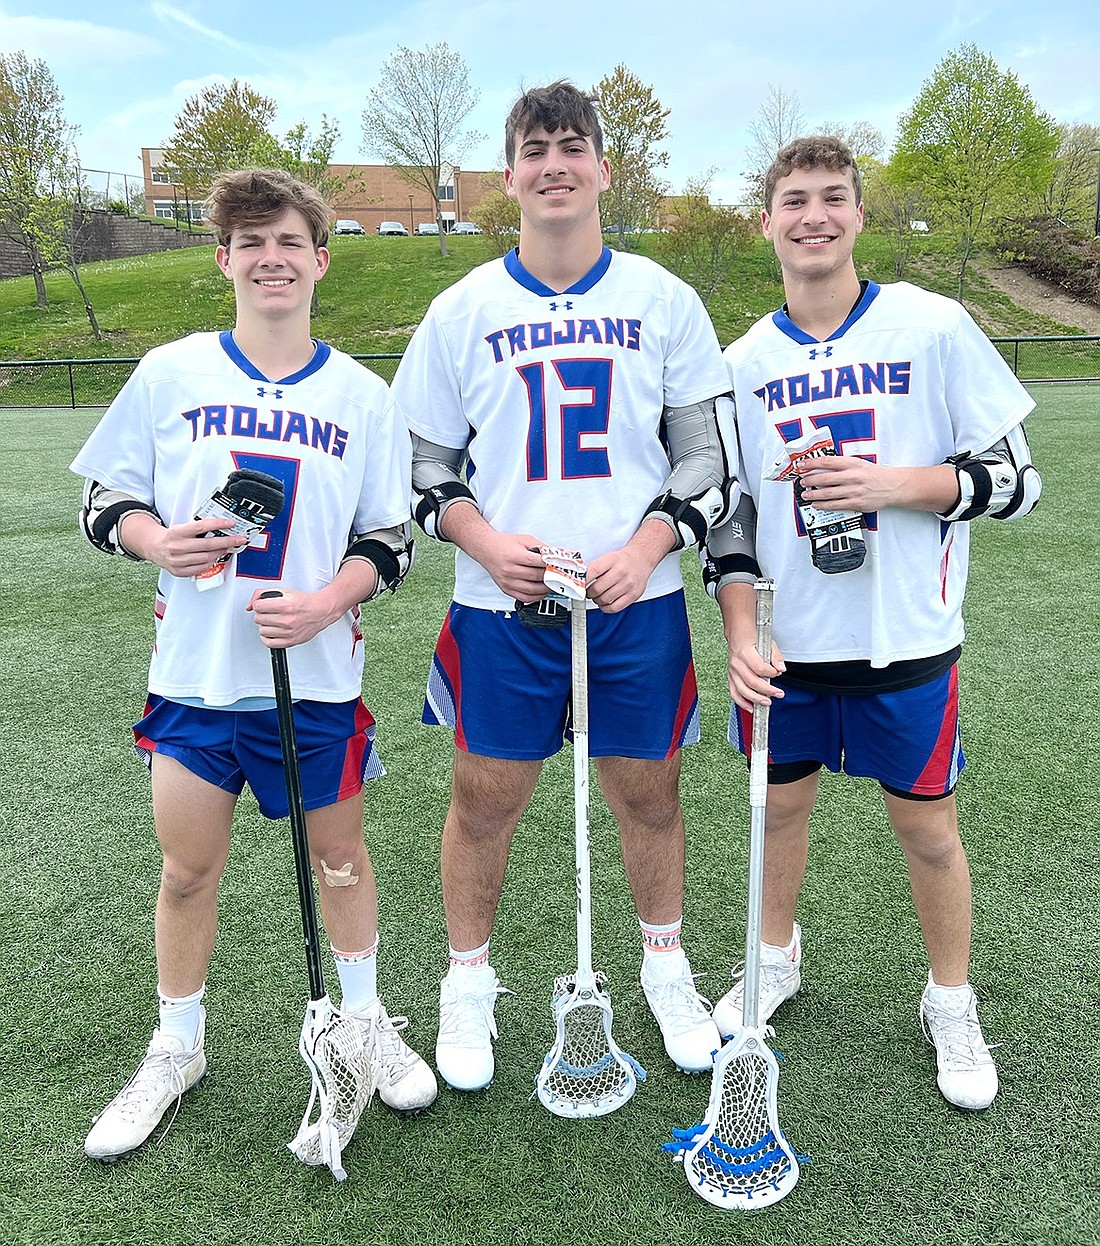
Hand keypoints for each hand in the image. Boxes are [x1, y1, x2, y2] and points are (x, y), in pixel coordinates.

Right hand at [133, 516, 248, 577]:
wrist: (153, 547)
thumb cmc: (171, 536)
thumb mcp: (181, 527)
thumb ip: (197, 528)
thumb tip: (219, 526)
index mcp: (176, 532)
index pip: (201, 527)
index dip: (218, 524)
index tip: (230, 523)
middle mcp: (176, 547)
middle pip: (207, 545)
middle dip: (227, 541)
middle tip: (238, 539)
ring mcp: (177, 561)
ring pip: (206, 558)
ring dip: (220, 553)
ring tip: (227, 548)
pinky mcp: (179, 571)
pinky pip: (200, 568)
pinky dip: (210, 563)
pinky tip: (214, 558)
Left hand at [247, 588, 334, 648]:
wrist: (320, 611)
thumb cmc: (302, 602)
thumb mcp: (283, 591)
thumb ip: (262, 594)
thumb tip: (250, 606)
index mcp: (286, 605)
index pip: (258, 606)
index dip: (259, 604)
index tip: (264, 605)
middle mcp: (287, 619)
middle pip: (258, 619)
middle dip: (262, 614)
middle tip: (270, 613)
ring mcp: (289, 632)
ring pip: (262, 631)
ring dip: (265, 626)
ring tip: (273, 622)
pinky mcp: (290, 641)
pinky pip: (268, 643)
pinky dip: (267, 637)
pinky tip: (273, 631)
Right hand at [477, 532, 553, 601]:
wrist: (486, 549)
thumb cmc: (504, 544)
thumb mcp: (524, 540)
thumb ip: (541, 547)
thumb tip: (555, 555)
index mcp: (514, 556)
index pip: (537, 562)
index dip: (551, 564)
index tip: (559, 565)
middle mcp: (509, 570)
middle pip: (536, 576)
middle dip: (550, 576)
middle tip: (559, 574)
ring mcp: (507, 581)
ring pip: (532, 590)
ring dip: (545, 588)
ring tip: (552, 583)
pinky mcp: (506, 589)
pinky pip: (524, 598)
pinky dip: (536, 597)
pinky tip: (541, 592)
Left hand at [586, 520, 673, 613]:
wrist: (642, 559)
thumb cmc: (623, 560)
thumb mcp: (608, 557)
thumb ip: (595, 568)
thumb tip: (580, 580)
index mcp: (612, 560)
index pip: (592, 571)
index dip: (582, 580)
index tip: (578, 585)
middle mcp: (621, 572)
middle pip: (597, 588)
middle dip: (589, 593)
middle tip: (588, 592)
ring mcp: (628, 584)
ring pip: (604, 599)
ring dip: (597, 600)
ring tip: (597, 596)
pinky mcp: (633, 595)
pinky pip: (614, 607)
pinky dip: (605, 608)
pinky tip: (604, 603)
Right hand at [727, 636, 785, 711]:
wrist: (737, 636)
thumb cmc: (753, 639)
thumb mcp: (768, 643)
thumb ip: (775, 656)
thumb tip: (781, 668)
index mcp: (745, 652)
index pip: (759, 668)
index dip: (771, 673)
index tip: (777, 673)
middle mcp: (737, 663)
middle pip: (751, 681)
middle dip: (767, 690)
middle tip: (778, 693)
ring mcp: (732, 671)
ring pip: (742, 690)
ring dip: (755, 699)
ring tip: (767, 702)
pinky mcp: (730, 677)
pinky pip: (734, 693)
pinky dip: (742, 702)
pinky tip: (750, 707)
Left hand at [796, 455, 900, 512]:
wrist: (892, 486)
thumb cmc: (873, 474)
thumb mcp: (858, 463)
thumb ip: (841, 465)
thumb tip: (820, 467)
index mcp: (852, 464)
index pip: (827, 462)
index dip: (811, 463)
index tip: (801, 465)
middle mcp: (852, 476)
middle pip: (824, 479)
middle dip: (809, 480)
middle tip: (802, 482)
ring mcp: (854, 491)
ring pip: (828, 494)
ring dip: (813, 495)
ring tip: (805, 495)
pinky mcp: (856, 503)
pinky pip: (835, 505)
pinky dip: (824, 505)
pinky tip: (817, 505)